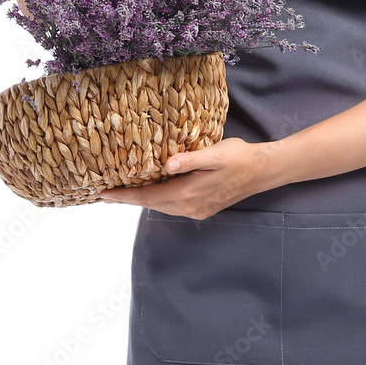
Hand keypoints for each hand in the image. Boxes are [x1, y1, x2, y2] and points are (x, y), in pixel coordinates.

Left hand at [95, 137, 279, 219]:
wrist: (262, 171)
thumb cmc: (239, 157)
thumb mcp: (215, 153)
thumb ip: (190, 160)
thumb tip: (167, 165)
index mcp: (188, 193)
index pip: (148, 196)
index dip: (125, 196)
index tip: (104, 195)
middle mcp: (189, 207)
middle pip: (151, 204)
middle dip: (128, 199)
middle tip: (106, 195)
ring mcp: (196, 210)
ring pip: (162, 206)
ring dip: (143, 200)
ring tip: (124, 194)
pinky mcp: (203, 209)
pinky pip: (173, 206)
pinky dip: (158, 200)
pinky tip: (154, 192)